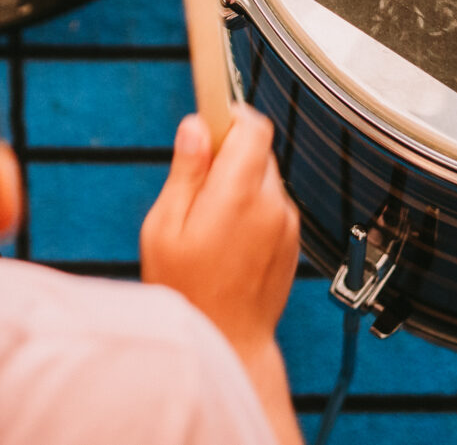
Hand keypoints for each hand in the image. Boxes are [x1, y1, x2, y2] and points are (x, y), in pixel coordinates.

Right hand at [140, 108, 302, 444]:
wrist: (228, 344)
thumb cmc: (187, 290)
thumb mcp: (165, 227)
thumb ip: (185, 172)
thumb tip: (196, 127)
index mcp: (238, 195)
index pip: (253, 128)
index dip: (232, 113)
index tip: (213, 113)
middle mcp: (272, 205)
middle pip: (258, 150)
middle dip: (230, 153)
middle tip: (198, 180)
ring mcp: (286, 225)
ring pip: (266, 178)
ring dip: (241, 183)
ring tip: (210, 220)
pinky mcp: (292, 242)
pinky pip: (273, 205)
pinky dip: (253, 208)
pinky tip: (227, 240)